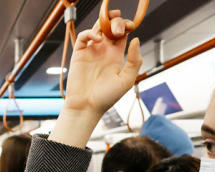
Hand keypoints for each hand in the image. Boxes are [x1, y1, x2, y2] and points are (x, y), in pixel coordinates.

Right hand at [50, 17, 142, 147]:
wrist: (87, 107)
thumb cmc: (106, 98)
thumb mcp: (126, 80)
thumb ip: (134, 61)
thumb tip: (136, 40)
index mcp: (116, 56)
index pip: (122, 34)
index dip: (126, 26)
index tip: (130, 27)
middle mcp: (104, 52)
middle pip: (110, 27)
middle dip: (116, 21)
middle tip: (119, 27)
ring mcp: (91, 51)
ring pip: (97, 28)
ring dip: (103, 22)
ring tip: (109, 27)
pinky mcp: (79, 54)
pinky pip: (83, 37)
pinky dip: (89, 33)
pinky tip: (96, 38)